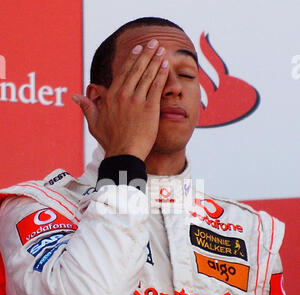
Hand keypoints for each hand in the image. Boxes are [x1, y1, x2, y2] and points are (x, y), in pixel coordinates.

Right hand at [72, 39, 168, 160]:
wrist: (124, 154)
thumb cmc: (110, 141)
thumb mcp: (94, 123)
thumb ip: (86, 107)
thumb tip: (75, 97)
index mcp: (111, 97)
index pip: (123, 73)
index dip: (132, 59)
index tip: (138, 49)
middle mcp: (123, 95)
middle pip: (136, 69)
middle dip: (146, 53)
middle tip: (152, 42)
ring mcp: (136, 101)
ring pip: (147, 75)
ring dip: (155, 60)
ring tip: (161, 49)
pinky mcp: (149, 108)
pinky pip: (156, 87)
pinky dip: (162, 74)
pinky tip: (166, 65)